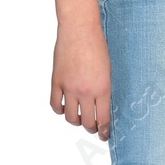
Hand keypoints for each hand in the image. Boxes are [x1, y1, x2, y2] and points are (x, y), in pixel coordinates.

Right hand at [50, 21, 111, 139]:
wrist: (79, 28)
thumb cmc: (97, 45)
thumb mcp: (108, 69)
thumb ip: (104, 89)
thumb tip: (101, 106)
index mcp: (103, 88)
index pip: (104, 119)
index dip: (104, 131)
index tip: (105, 135)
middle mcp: (86, 91)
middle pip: (87, 122)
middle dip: (92, 128)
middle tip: (93, 127)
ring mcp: (69, 87)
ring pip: (70, 118)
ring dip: (75, 121)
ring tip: (79, 117)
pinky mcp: (56, 81)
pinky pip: (55, 105)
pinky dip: (60, 110)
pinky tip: (65, 106)